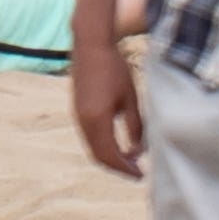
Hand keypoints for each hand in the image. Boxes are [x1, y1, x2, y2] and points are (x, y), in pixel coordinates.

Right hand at [71, 40, 142, 177]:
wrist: (91, 45)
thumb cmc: (114, 69)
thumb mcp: (130, 99)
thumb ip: (135, 127)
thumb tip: (138, 150)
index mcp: (97, 119)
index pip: (110, 155)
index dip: (126, 169)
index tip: (141, 175)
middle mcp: (83, 120)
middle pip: (99, 155)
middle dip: (117, 166)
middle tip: (136, 171)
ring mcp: (77, 114)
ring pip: (92, 146)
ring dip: (110, 156)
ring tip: (130, 158)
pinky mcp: (77, 108)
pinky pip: (89, 136)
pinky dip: (103, 145)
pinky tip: (117, 141)